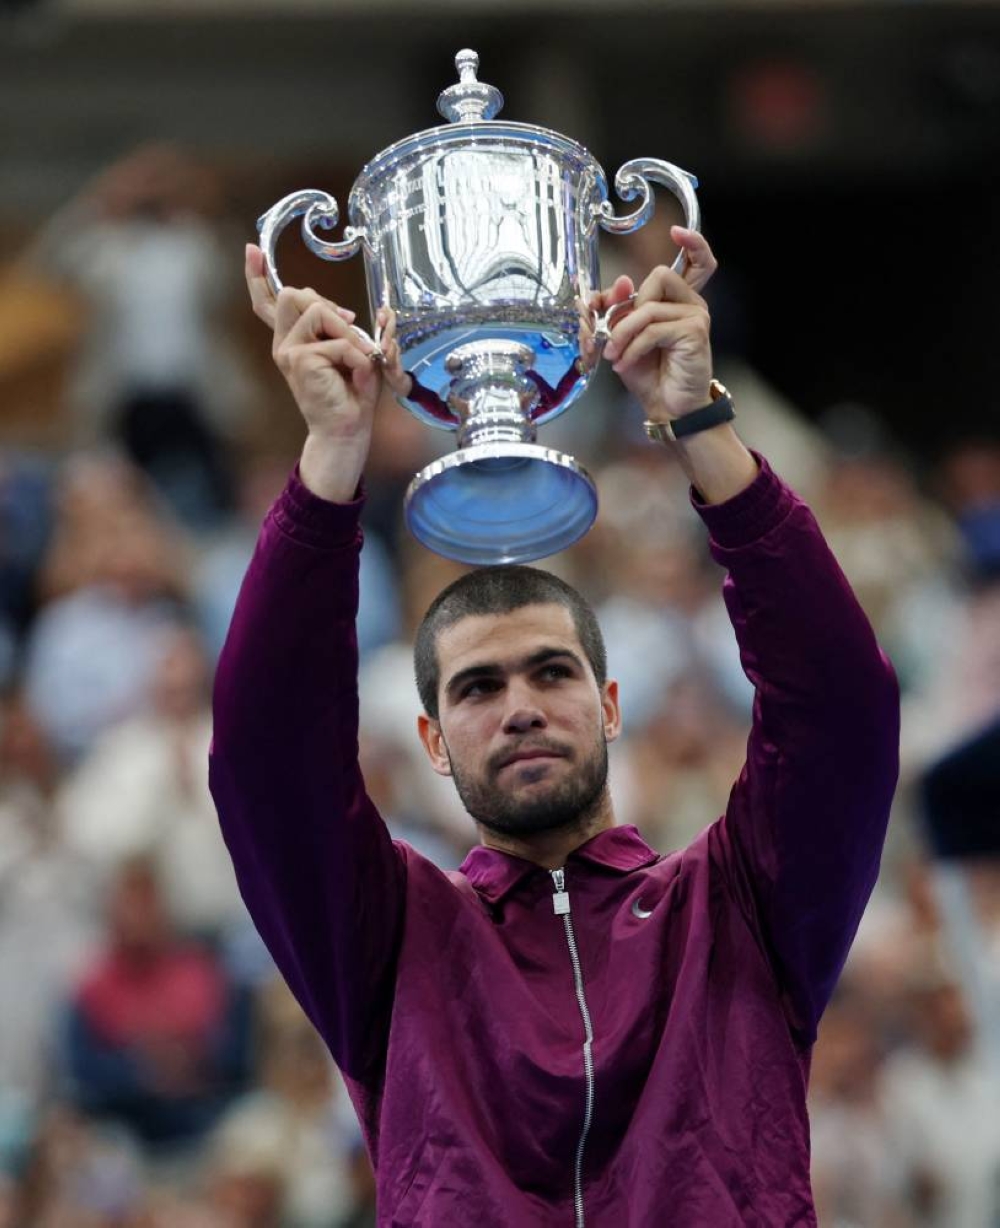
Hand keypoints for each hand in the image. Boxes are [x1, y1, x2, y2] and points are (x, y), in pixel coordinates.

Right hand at [246, 243, 381, 442]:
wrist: (346, 430)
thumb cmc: (351, 393)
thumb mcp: (348, 350)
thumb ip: (336, 327)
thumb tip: (335, 309)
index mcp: (292, 340)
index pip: (267, 303)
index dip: (257, 276)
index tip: (251, 249)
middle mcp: (283, 344)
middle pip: (293, 293)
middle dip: (328, 303)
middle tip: (350, 328)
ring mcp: (288, 351)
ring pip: (316, 309)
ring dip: (346, 331)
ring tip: (359, 356)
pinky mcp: (299, 360)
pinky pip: (336, 341)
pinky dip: (357, 355)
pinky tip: (358, 373)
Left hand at [601, 226, 718, 420]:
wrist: (668, 407)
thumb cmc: (650, 373)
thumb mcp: (627, 337)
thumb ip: (622, 309)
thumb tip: (623, 282)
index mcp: (678, 300)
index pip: (697, 261)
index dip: (692, 242)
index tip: (676, 231)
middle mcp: (692, 303)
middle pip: (658, 277)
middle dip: (626, 309)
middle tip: (612, 338)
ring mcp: (696, 316)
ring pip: (648, 307)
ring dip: (623, 333)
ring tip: (615, 355)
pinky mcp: (694, 332)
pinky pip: (653, 329)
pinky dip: (632, 348)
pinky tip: (625, 363)